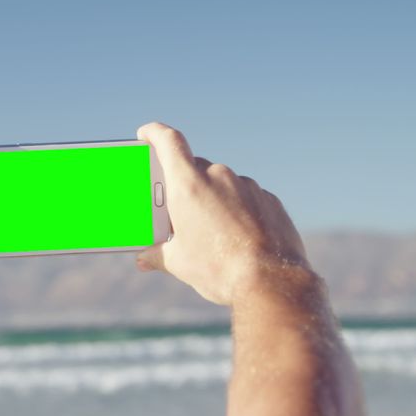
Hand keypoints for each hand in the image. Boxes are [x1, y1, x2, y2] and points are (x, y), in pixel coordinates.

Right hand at [135, 122, 311, 305]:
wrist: (270, 283)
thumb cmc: (218, 270)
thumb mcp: (179, 263)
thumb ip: (157, 254)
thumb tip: (144, 259)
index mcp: (188, 186)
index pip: (168, 142)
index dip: (154, 132)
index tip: (146, 133)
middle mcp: (218, 177)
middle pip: (194, 167)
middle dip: (183, 184)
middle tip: (177, 208)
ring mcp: (247, 186)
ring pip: (222, 184)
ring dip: (213, 199)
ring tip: (210, 230)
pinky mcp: (269, 199)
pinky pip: (246, 197)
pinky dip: (238, 209)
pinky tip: (236, 235)